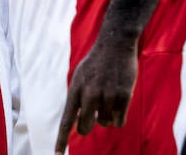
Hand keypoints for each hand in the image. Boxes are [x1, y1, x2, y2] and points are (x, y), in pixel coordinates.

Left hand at [54, 33, 137, 153]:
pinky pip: (119, 121)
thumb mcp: (80, 77)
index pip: (67, 121)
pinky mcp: (123, 96)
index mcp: (76, 91)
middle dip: (89, 126)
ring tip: (110, 97)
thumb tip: (77, 121)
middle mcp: (90, 95)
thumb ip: (78, 98)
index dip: (62, 140)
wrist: (116, 43)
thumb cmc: (97, 62)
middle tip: (93, 118)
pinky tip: (119, 102)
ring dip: (107, 116)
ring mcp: (107, 96)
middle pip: (86, 127)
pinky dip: (119, 116)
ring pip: (104, 123)